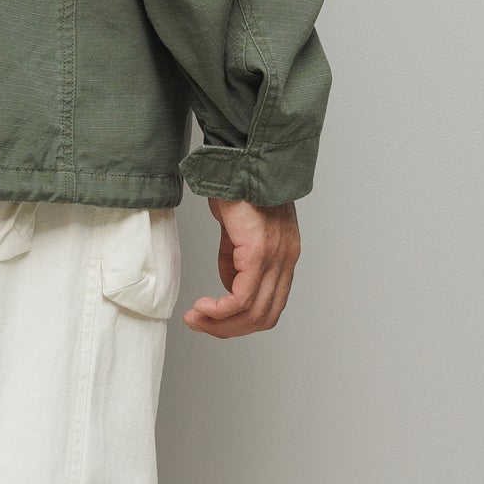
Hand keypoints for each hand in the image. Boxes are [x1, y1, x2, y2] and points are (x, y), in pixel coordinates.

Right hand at [182, 195, 299, 336]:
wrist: (243, 155)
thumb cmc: (238, 183)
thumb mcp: (237, 227)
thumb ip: (234, 258)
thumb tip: (227, 285)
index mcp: (284, 255)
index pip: (270, 305)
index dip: (241, 321)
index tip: (213, 320)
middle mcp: (286, 260)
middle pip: (264, 317)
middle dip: (229, 329)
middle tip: (200, 324)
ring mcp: (277, 258)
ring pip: (254, 312)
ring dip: (222, 323)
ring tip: (197, 318)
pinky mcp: (260, 252)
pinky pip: (243, 297)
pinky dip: (221, 310)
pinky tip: (204, 308)